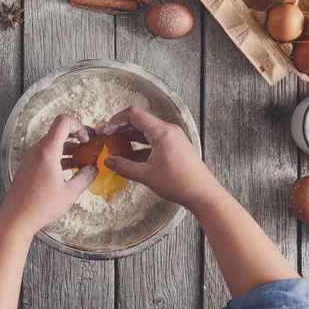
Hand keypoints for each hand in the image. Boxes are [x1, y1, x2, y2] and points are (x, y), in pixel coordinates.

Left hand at [0, 115, 97, 233]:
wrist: (16, 219)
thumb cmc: (41, 206)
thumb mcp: (70, 193)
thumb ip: (85, 177)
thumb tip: (93, 169)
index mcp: (48, 151)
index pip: (63, 122)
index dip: (79, 126)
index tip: (87, 140)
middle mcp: (37, 150)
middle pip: (58, 132)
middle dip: (76, 138)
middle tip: (88, 149)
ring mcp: (30, 158)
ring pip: (52, 143)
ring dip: (68, 149)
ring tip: (81, 162)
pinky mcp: (28, 166)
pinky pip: (46, 154)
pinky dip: (59, 157)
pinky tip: (68, 171)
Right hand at [96, 106, 214, 208]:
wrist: (203, 194)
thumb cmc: (179, 183)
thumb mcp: (147, 175)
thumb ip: (124, 167)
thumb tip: (108, 161)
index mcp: (162, 131)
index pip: (134, 114)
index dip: (116, 120)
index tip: (105, 130)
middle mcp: (168, 130)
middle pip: (139, 122)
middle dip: (121, 129)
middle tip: (106, 139)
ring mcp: (172, 138)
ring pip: (146, 132)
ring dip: (130, 139)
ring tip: (115, 148)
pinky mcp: (175, 147)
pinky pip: (153, 142)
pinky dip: (140, 147)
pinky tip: (130, 158)